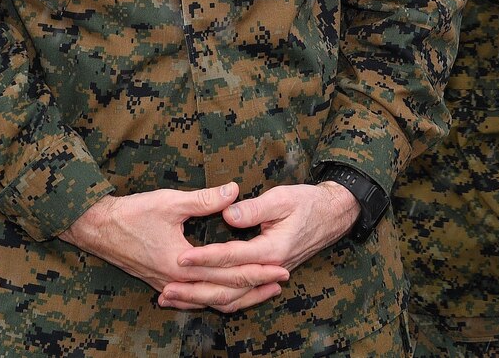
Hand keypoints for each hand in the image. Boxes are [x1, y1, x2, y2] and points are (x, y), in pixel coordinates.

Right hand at [62, 184, 289, 313]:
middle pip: (224, 293)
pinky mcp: (162, 283)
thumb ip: (204, 199)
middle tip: (282, 282)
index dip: (258, 270)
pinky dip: (215, 299)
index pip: (229, 273)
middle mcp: (177, 282)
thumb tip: (235, 191)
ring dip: (238, 297)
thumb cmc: (132, 213)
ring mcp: (168, 286)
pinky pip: (195, 300)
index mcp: (182, 263)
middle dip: (255, 288)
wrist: (96, 228)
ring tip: (262, 291)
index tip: (281, 267)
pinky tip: (226, 296)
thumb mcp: (169, 202)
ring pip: (210, 301)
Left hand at [165, 181, 358, 311]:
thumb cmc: (307, 202)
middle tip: (166, 288)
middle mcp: (270, 269)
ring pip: (232, 298)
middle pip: (227, 286)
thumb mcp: (282, 198)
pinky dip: (218, 301)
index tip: (181, 256)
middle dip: (195, 288)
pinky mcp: (266, 276)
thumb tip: (229, 213)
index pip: (231, 257)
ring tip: (173, 299)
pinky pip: (240, 297)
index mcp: (272, 250)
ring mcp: (269, 276)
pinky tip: (198, 300)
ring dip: (201, 300)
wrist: (333, 215)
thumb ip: (254, 208)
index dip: (205, 257)